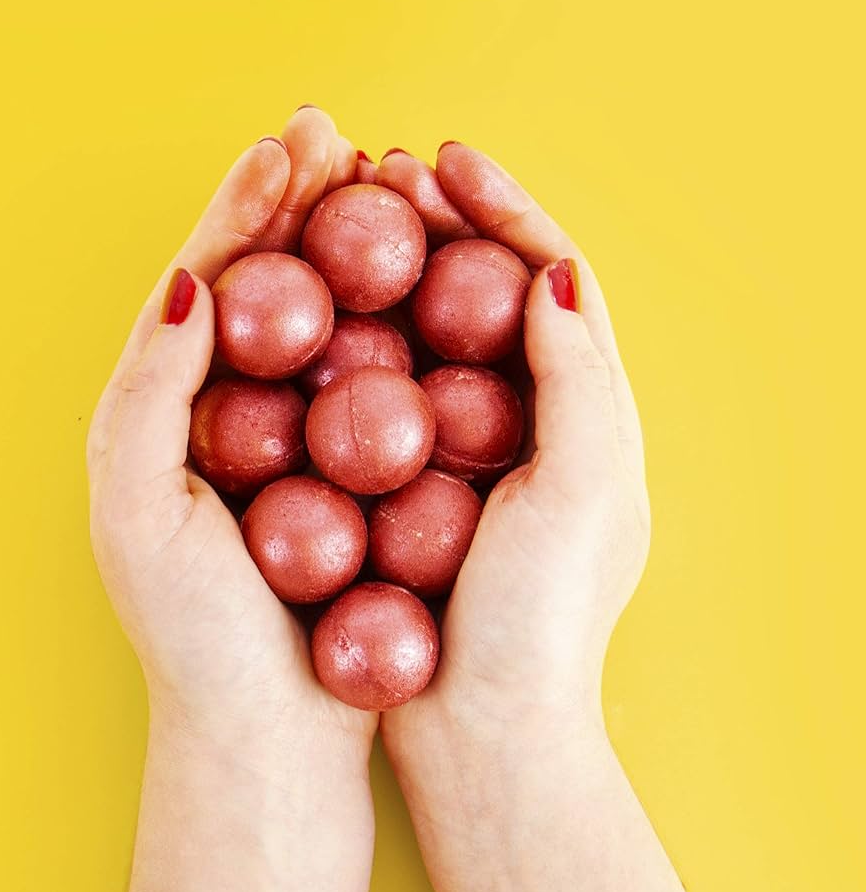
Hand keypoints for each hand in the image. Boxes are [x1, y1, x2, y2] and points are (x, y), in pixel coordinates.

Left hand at [87, 107, 370, 745]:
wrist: (270, 733)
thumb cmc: (196, 634)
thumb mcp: (139, 506)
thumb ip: (150, 386)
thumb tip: (190, 278)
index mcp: (166, 410)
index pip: (206, 283)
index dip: (242, 209)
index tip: (292, 146)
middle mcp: (231, 416)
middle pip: (266, 289)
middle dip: (297, 206)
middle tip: (338, 135)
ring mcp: (298, 443)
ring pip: (326, 325)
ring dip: (350, 250)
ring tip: (384, 184)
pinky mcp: (353, 478)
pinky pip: (376, 383)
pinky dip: (396, 326)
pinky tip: (427, 285)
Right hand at [378, 145, 710, 891]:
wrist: (482, 731)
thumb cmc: (541, 621)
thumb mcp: (586, 491)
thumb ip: (581, 377)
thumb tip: (551, 272)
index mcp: (586, 410)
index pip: (549, 276)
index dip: (503, 208)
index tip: (445, 160)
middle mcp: (527, 420)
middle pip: (481, 293)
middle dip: (436, 225)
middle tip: (375, 171)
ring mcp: (462, 453)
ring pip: (423, 336)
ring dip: (386, 273)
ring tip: (337, 219)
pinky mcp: (407, 487)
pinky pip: (377, 394)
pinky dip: (350, 346)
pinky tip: (306, 319)